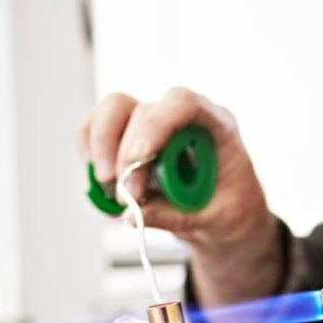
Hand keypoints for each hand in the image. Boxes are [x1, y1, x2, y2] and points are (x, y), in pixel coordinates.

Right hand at [77, 88, 280, 305]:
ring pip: (112, 110)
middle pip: (142, 111)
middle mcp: (184, 117)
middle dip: (125, 155)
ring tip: (111, 191)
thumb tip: (132, 215)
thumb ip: (176, 216)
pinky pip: (97, 128)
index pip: (184, 103)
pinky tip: (103, 186)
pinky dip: (92, 154)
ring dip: (102, 149)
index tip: (139, 158)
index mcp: (218, 125)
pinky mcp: (131, 135)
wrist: (226, 214)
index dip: (157, 124)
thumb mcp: (215, 220)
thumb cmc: (230, 209)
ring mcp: (156, 122)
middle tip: (126, 195)